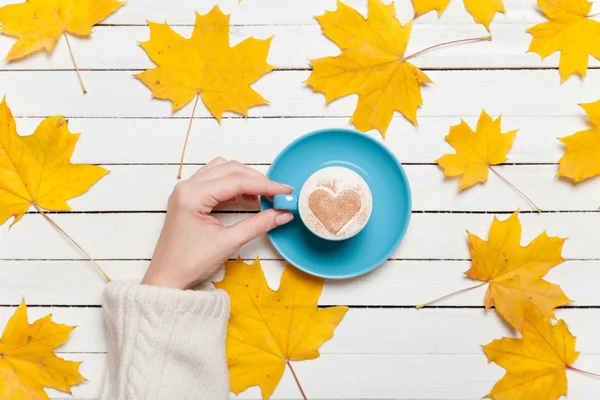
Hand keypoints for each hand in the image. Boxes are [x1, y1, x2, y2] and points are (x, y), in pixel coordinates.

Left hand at [142, 158, 293, 288]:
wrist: (166, 279)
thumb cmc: (188, 264)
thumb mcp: (227, 243)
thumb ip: (257, 225)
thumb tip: (282, 214)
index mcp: (192, 195)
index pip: (237, 181)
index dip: (265, 185)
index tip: (285, 191)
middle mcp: (187, 187)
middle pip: (230, 169)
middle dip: (257, 180)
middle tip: (278, 194)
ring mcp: (186, 191)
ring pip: (222, 170)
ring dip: (244, 179)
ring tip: (263, 195)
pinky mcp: (188, 198)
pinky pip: (214, 180)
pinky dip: (233, 185)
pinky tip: (245, 199)